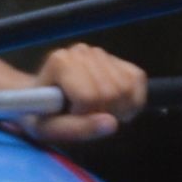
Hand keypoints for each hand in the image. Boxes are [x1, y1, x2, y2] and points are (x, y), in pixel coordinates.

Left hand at [26, 41, 145, 142]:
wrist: (45, 100)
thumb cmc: (43, 115)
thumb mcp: (49, 130)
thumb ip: (77, 129)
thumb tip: (112, 124)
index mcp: (60, 62)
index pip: (89, 96)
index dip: (82, 115)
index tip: (69, 115)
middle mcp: (82, 51)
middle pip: (111, 92)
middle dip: (102, 113)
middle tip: (84, 115)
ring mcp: (102, 54)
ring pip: (126, 88)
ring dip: (118, 109)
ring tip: (96, 110)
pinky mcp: (119, 60)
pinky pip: (138, 80)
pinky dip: (132, 101)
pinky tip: (113, 106)